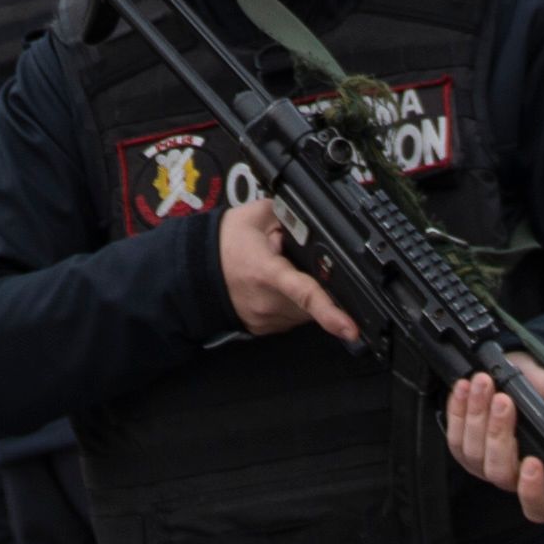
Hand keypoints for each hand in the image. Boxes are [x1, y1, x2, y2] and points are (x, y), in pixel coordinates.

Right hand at [216, 196, 358, 343]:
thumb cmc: (224, 242)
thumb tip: (313, 223)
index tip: (349, 327)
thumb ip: (290, 216)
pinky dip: (292, 304)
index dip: (330, 312)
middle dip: (320, 286)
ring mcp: (264, 319)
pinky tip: (276, 287)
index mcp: (267, 272)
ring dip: (305, 296)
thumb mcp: (258, 214)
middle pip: (313, 303)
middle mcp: (267, 302)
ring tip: (283, 271)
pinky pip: (291, 318)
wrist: (194, 269)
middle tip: (296, 262)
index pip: (304, 293)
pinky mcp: (263, 329)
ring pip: (304, 314)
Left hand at [446, 363, 543, 525]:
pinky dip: (457, 410)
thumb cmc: (542, 393)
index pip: (537, 505)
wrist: (515, 373)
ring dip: (477, 415)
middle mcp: (512, 478)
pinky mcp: (462, 449)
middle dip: (500, 433)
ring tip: (484, 383)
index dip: (534, 491)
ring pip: (474, 453)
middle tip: (505, 401)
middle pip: (500, 472)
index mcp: (543, 479)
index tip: (535, 462)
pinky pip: (454, 437)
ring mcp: (483, 466)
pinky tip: (465, 388)